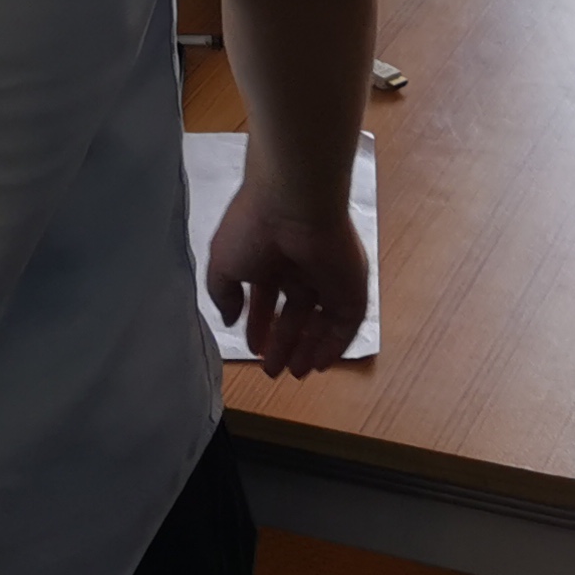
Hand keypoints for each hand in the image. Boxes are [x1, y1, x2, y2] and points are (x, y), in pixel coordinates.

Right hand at [206, 178, 367, 377]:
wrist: (293, 202)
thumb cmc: (253, 228)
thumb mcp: (222, 263)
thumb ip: (223, 294)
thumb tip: (230, 319)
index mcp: (272, 257)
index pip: (269, 297)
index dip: (260, 324)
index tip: (253, 347)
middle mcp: (301, 267)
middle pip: (296, 314)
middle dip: (283, 342)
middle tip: (272, 370)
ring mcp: (329, 278)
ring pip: (322, 321)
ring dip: (307, 348)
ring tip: (293, 372)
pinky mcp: (352, 286)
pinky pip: (345, 323)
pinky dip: (333, 345)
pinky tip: (318, 364)